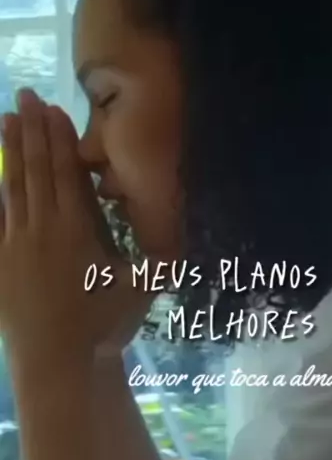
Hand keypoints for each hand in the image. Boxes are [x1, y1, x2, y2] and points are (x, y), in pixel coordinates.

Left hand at [0, 89, 151, 370]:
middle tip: (23, 96)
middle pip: (35, 169)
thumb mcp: (139, 291)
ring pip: (12, 187)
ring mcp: (15, 244)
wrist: (58, 363)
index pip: (64, 172)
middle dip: (30, 130)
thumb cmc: (103, 328)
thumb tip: (186, 237)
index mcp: (76, 228)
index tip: (50, 109)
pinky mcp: (0, 264)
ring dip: (10, 152)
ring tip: (4, 120)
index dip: (57, 138)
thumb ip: (158, 261)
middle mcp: (42, 228)